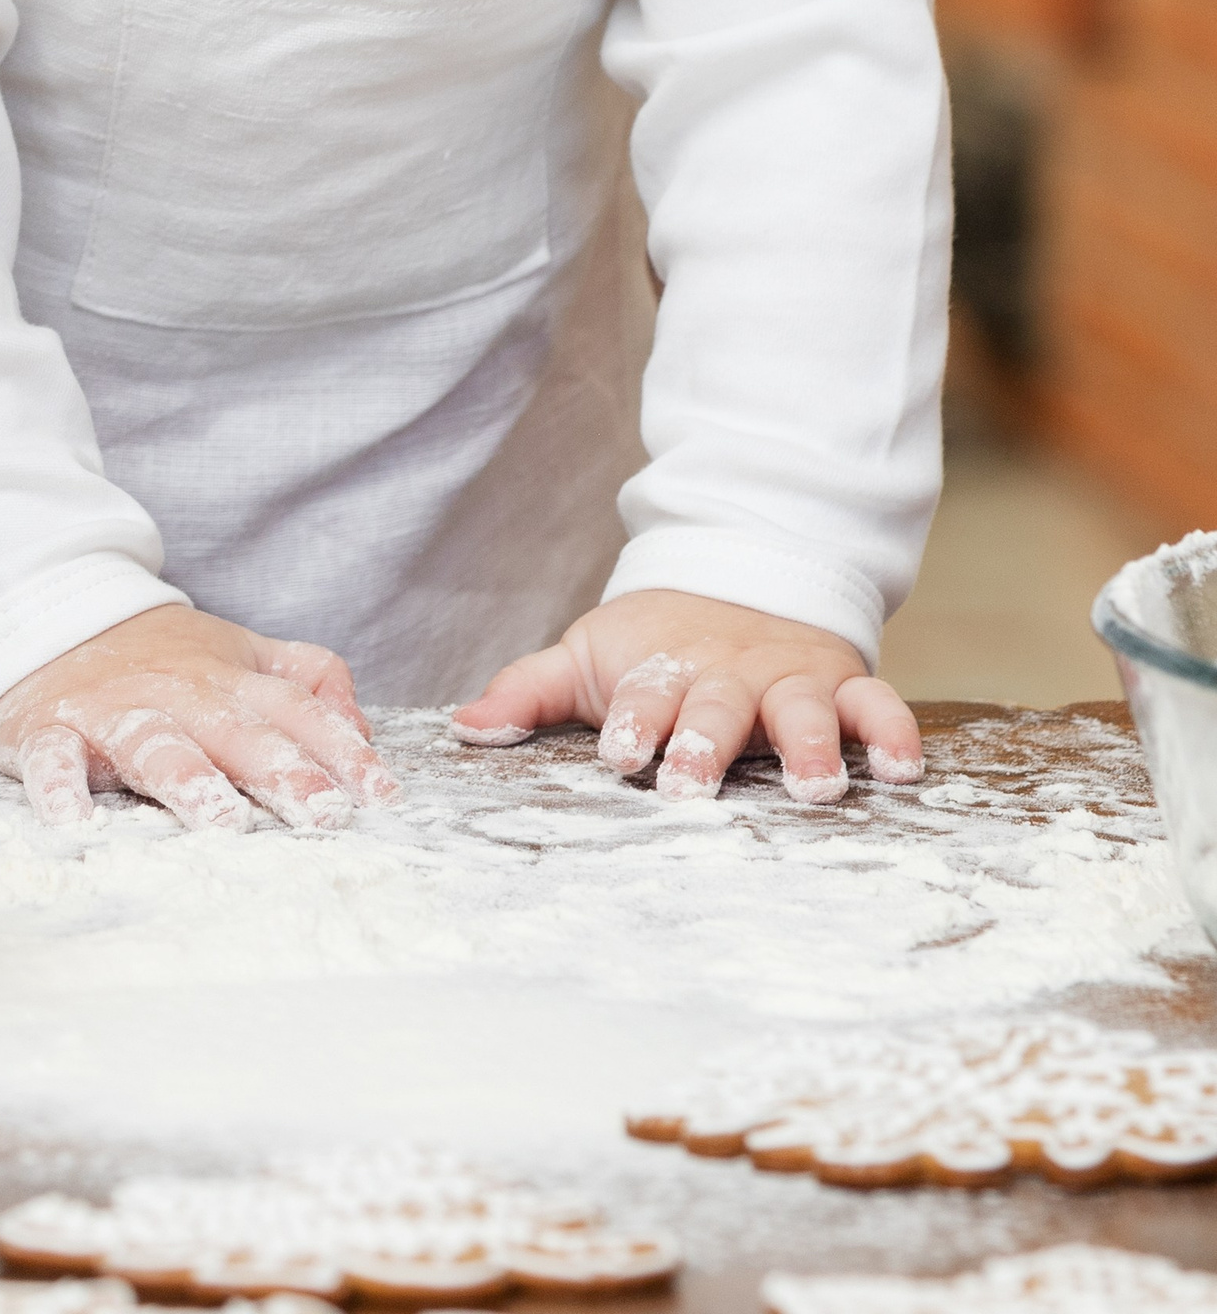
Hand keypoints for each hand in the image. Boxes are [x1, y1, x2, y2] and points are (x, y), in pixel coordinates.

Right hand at [0, 601, 398, 834]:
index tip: (384, 797)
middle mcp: (180, 696)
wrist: (47, 614)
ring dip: (188, 778)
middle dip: (282, 770)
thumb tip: (364, 728)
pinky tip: (74, 822)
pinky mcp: (51, 729)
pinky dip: (60, 788)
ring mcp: (114, 712)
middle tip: (322, 815)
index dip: (342, 752)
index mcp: (229, 682)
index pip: (297, 713)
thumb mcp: (238, 654)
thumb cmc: (157, 655)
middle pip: (236, 732)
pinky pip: (55, 760)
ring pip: (156, 744)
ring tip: (220, 819)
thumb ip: (304, 681)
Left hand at [451, 587, 924, 804]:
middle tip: (695, 782)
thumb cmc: (652, 646)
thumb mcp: (587, 657)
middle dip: (705, 742)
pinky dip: (893, 731)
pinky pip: (877, 703)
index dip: (633, 722)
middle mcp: (726, 675)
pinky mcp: (841, 682)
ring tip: (814, 786)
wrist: (735, 578)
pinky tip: (903, 769)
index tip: (621, 753)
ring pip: (801, 708)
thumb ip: (528, 693)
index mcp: (661, 671)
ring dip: (809, 745)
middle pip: (716, 707)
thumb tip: (462, 726)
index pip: (643, 696)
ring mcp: (788, 678)